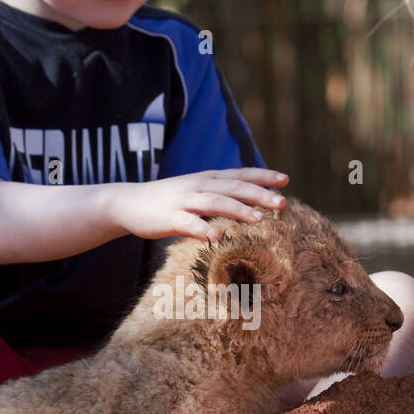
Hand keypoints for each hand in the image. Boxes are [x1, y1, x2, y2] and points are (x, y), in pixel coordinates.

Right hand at [115, 168, 288, 241]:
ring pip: (216, 203)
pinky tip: (219, 239)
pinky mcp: (170, 218)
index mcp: (207, 179)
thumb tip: (247, 202)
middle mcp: (199, 186)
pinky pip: (190, 224)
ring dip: (239, 210)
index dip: (262, 176)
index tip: (285, 180)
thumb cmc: (167, 201)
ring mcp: (184, 201)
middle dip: (260, 194)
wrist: (128, 203)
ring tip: (260, 219)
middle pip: (234, 187)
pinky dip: (205, 230)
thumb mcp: (195, 193)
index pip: (240, 174)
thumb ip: (219, 196)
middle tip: (283, 202)